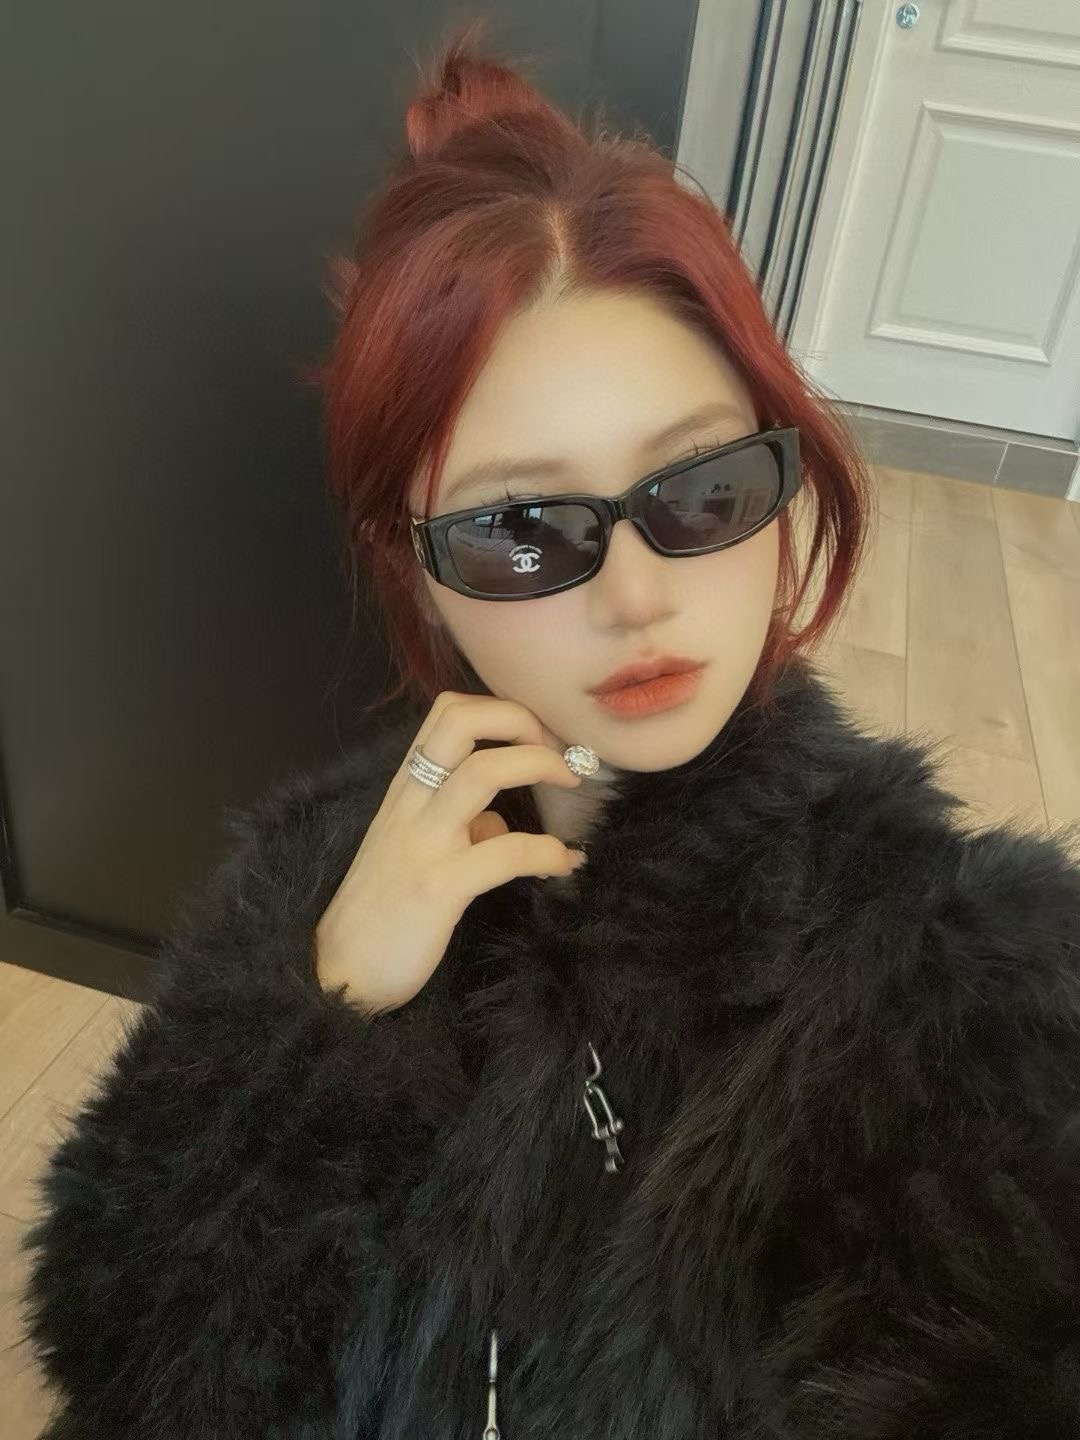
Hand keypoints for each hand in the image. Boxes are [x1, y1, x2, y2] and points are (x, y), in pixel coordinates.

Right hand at [313, 692, 586, 1013]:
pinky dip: (548, 851)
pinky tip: (566, 864)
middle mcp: (410, 804)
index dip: (501, 711)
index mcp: (405, 790)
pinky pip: (506, 852)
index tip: (537, 737)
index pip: (447, 712)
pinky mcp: (437, 887)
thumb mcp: (415, 851)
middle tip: (557, 750)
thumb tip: (501, 822)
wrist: (340, 973)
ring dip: (540, 765)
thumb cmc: (383, 911)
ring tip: (572, 783)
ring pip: (482, 771)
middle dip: (520, 719)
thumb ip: (458, 826)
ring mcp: (422, 843)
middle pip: (461, 721)